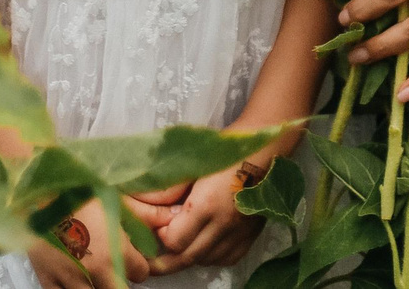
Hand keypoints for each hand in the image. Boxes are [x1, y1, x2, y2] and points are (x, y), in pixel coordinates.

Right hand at [28, 194, 160, 287]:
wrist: (39, 187)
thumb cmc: (80, 188)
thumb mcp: (117, 199)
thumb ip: (147, 215)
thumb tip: (172, 217)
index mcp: (116, 252)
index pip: (141, 273)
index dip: (138, 264)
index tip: (132, 256)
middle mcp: (95, 272)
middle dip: (119, 280)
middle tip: (113, 265)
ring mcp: (70, 280)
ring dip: (96, 286)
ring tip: (93, 269)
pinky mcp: (47, 280)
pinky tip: (72, 278)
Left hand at [148, 158, 270, 271]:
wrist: (264, 147)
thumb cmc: (224, 149)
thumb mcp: (191, 163)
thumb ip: (167, 188)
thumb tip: (144, 206)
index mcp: (206, 204)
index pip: (174, 241)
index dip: (160, 238)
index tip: (157, 229)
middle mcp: (224, 224)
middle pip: (188, 258)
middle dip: (166, 262)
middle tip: (152, 260)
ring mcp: (240, 232)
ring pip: (206, 260)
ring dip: (190, 257)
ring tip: (181, 246)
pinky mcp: (252, 234)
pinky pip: (227, 258)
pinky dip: (212, 256)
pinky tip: (206, 243)